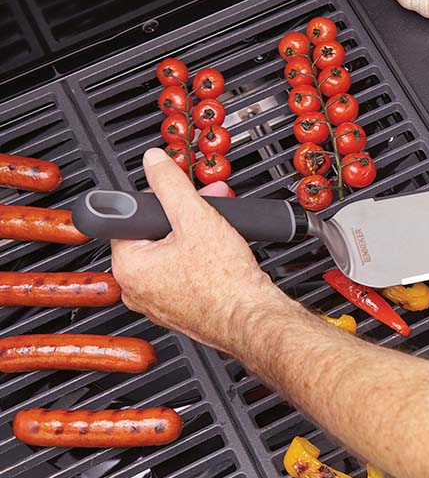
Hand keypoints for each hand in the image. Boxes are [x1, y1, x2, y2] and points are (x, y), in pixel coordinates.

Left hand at [111, 148, 288, 350]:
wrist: (251, 316)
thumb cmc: (224, 280)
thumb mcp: (196, 217)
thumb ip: (171, 184)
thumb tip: (154, 161)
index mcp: (129, 267)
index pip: (130, 219)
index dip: (158, 200)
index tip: (177, 196)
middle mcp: (136, 289)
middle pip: (152, 236)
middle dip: (182, 216)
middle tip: (206, 208)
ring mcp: (157, 302)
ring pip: (169, 256)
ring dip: (193, 237)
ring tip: (218, 232)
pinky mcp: (179, 310)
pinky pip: (182, 275)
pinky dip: (199, 261)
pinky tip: (219, 255)